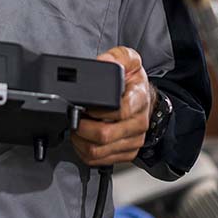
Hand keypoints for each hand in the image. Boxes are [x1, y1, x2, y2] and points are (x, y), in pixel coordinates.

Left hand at [71, 46, 155, 166]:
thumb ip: (116, 56)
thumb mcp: (128, 60)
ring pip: (99, 151)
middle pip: (105, 135)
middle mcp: (138, 122)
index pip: (120, 111)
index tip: (85, 106)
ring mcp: (133, 140)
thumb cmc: (133, 81)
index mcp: (139, 98)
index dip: (97, 111)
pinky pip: (100, 160)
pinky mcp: (126, 153)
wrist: (144, 99)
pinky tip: (83, 139)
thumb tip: (100, 62)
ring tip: (76, 128)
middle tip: (74, 117)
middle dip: (82, 127)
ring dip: (80, 141)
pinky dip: (85, 152)